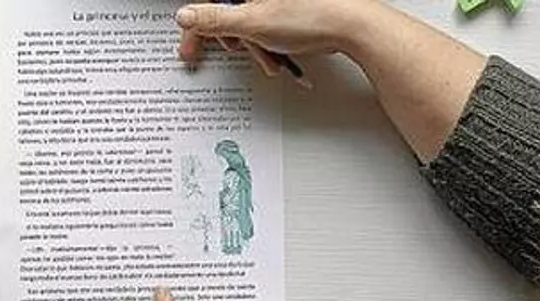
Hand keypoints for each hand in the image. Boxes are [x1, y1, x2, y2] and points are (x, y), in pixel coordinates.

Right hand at [175, 0, 386, 67]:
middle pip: (228, 8)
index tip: (190, 45)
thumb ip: (214, 18)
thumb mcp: (251, 21)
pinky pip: (267, 23)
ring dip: (252, 44)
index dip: (195, 25)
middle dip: (228, 36)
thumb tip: (187, 16)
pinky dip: (268, 41)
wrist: (352, 25)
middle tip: (230, 51)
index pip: (210, 0)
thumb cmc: (312, 15)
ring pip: (249, 19)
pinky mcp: (290, 8)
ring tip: (265, 57)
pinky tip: (276, 55)